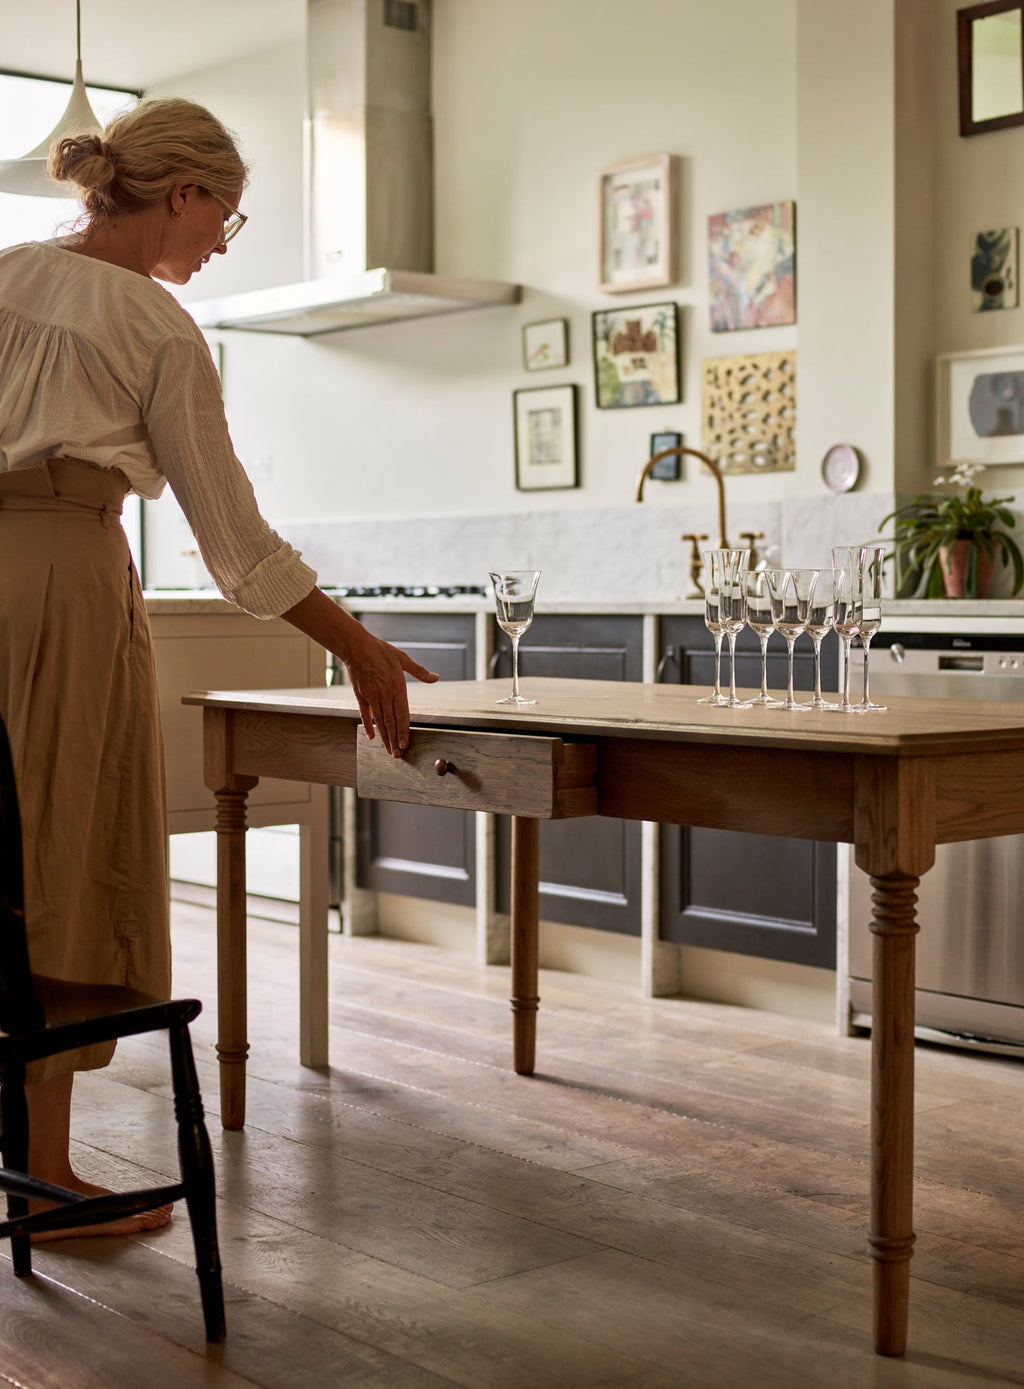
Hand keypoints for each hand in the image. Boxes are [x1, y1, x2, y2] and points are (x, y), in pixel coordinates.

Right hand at [342, 628, 438, 756]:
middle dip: (394, 740)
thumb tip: (436, 678)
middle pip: (390, 722)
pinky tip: (371, 736)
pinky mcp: (361, 696)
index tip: (405, 744)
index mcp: (397, 688)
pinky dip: (368, 726)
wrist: (356, 646)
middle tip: (398, 755)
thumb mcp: (403, 659)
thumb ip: (420, 672)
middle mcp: (384, 695)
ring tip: (388, 750)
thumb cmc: (380, 651)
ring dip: (384, 737)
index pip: (402, 715)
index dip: (403, 731)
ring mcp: (372, 697)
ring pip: (379, 721)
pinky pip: (365, 714)